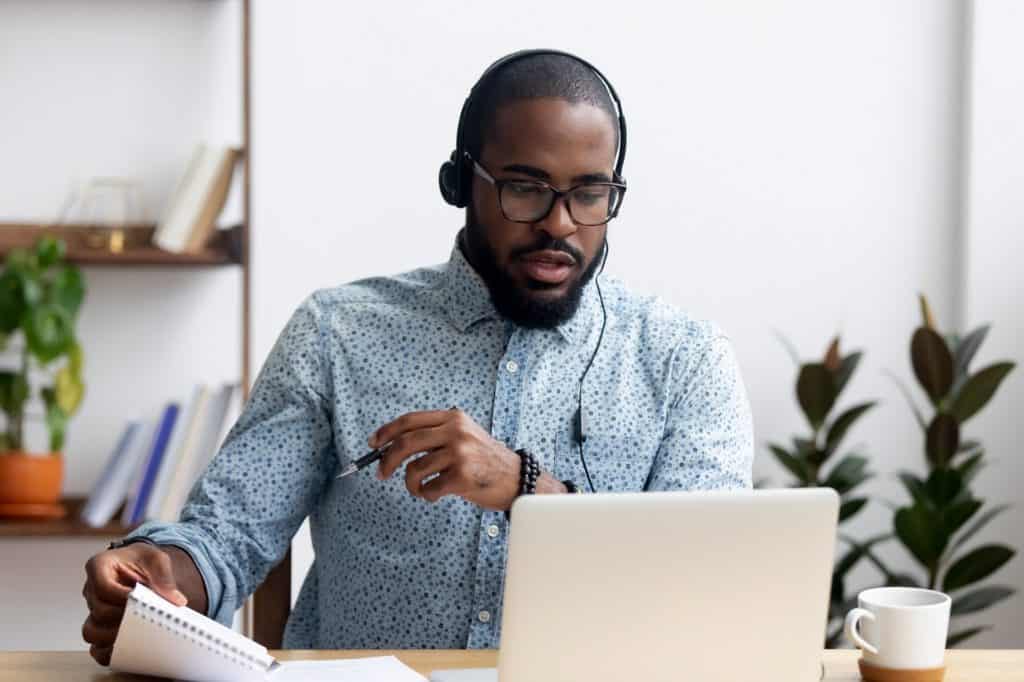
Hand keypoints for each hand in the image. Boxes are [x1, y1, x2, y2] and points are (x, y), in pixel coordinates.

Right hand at [81, 543, 187, 665]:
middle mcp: (92, 590)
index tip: (141, 601)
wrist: (142, 569)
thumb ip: (164, 576)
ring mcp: (93, 611)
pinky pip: (96, 647)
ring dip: (113, 636)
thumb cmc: (144, 561)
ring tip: (137, 634)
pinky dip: (109, 652)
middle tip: (145, 619)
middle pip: (99, 612)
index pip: (103, 587)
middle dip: (123, 618)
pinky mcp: (99, 627)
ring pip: (91, 631)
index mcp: (100, 566)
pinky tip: (128, 648)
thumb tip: (176, 601)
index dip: (122, 597)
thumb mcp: (157, 559)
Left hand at [371, 408, 520, 509]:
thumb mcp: (464, 436)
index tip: (373, 443)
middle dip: (386, 460)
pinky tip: (437, 494)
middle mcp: (456, 432)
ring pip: (414, 469)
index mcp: (454, 418)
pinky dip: (426, 495)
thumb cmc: (485, 461)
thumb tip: (392, 445)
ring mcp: (460, 453)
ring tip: (421, 489)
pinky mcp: (462, 476)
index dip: (387, 431)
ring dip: (411, 485)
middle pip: (405, 443)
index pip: (410, 420)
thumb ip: (435, 435)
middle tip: (381, 473)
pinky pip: (428, 488)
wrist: (517, 479)